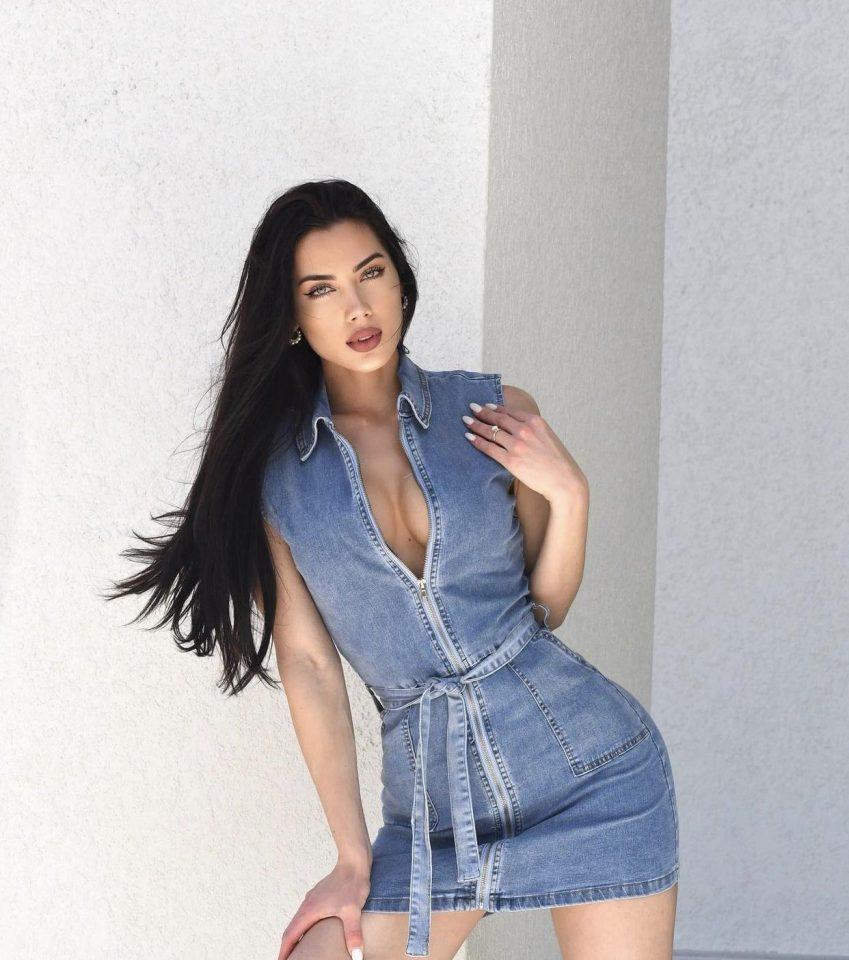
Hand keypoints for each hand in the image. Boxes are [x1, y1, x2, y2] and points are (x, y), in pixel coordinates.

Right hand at [276, 859, 370, 959]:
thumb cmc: (352, 883)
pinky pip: (305, 916)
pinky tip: (312, 932)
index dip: (284, 952)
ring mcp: (312, 900)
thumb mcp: (353, 910)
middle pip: (290, 930)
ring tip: (297, 952)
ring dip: (294, 938)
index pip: (290, 935)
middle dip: (287, 948)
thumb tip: (357, 956)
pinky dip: (303, 928)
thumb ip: (352, 934)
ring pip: (297, 922)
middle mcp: (307, 905)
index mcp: (310, 910)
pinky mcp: (318, 897)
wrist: (354, 861)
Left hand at [463, 400, 586, 502]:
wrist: (564, 480)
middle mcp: (525, 430)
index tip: (485, 406)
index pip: (510, 411)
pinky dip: (477, 441)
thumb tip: (516, 427)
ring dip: (476, 425)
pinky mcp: (511, 460)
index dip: (495, 408)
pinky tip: (469, 437)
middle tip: (471, 408)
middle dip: (482, 412)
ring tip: (466, 421)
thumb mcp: (547, 436)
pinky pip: (489, 448)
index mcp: (535, 422)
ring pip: (491, 432)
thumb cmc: (557, 461)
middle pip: (498, 418)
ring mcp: (517, 445)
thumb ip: (532, 429)